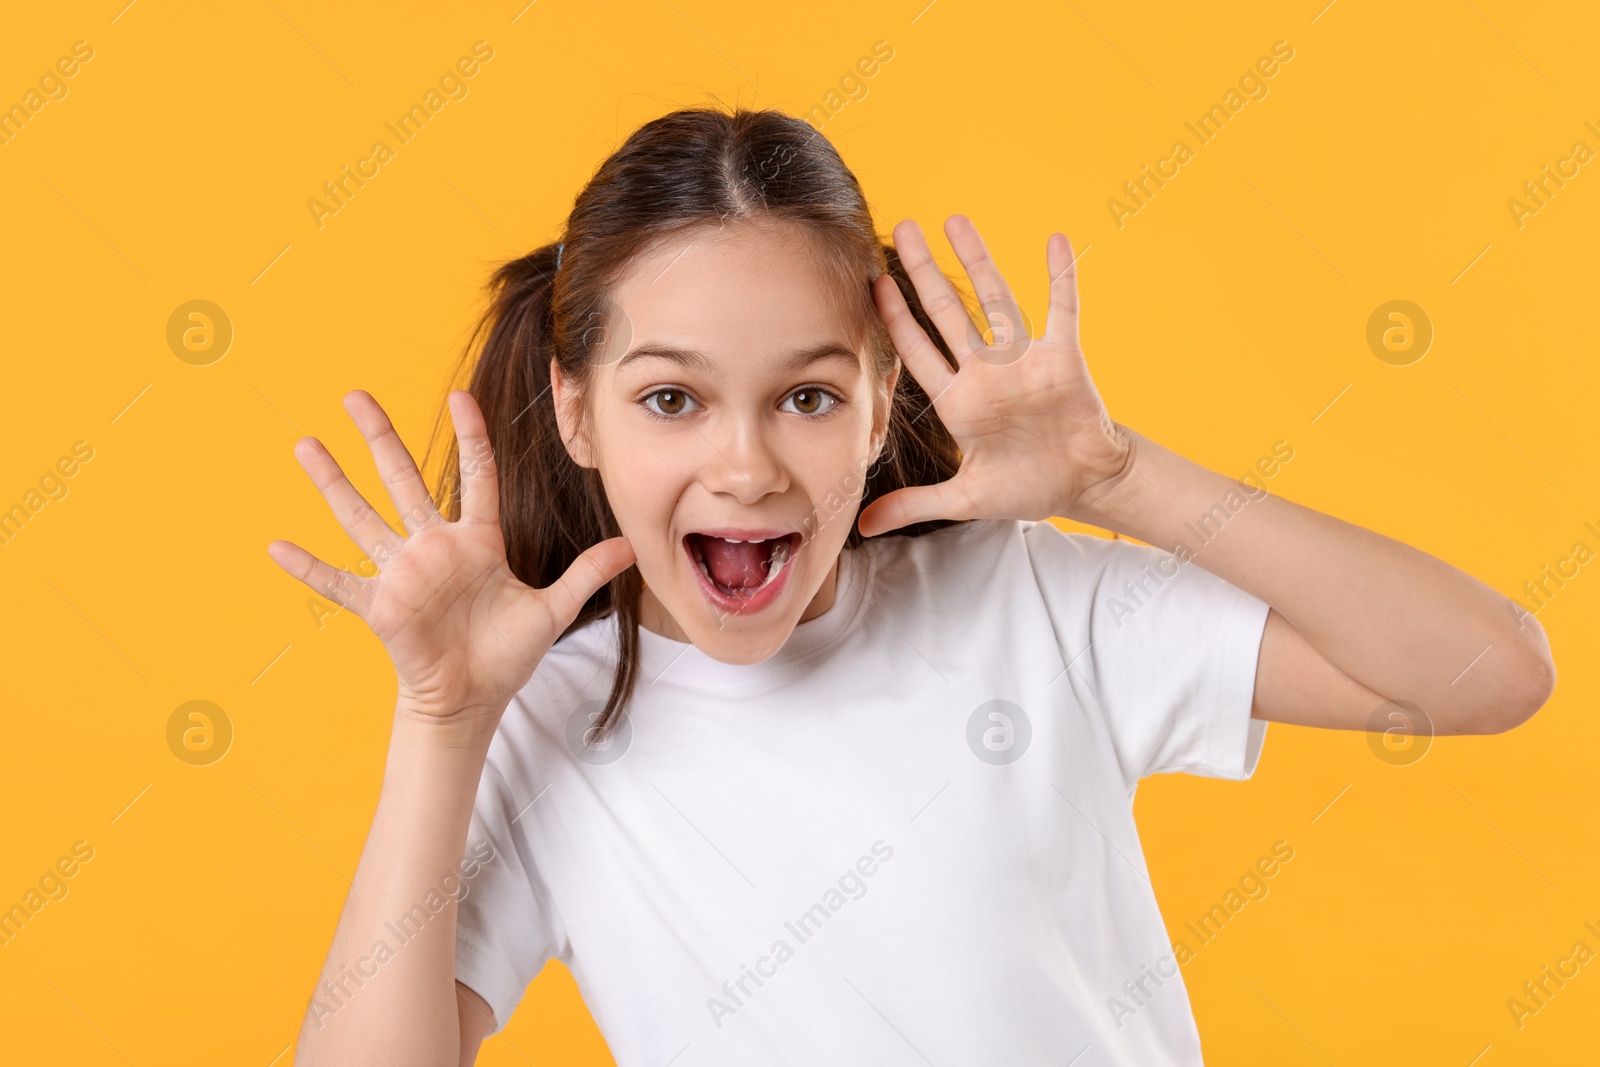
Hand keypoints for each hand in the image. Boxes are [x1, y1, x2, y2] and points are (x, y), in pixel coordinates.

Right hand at [267, 390, 635, 732]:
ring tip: (305, 444)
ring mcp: (402, 574)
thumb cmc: (505, 654)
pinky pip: (338, 584)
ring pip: (362, 517)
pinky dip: (309, 568)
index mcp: (476, 541)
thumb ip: (587, 574)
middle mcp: (433, 547)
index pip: (475, 476)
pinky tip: (275, 547)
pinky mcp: (381, 606)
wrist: (472, 700)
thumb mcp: (552, 610)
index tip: (459, 396)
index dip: (470, 436)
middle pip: (403, 479)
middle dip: (380, 437)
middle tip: (355, 393)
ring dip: (333, 484)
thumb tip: (631, 547)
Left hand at [858, 216, 1135, 537]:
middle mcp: (986, 372)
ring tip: (956, 220)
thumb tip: (864, 526)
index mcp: (959, 401)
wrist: (1084, 484)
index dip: (895, 317)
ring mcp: (1023, 361)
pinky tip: (1056, 240)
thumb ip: (915, 504)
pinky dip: (1061, 276)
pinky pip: (1063, 309)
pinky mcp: (1063, 358)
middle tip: (902, 227)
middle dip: (924, 270)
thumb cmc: (1027, 487)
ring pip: (996, 299)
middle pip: (948, 311)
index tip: (871, 283)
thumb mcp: (965, 499)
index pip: (917, 350)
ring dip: (978, 260)